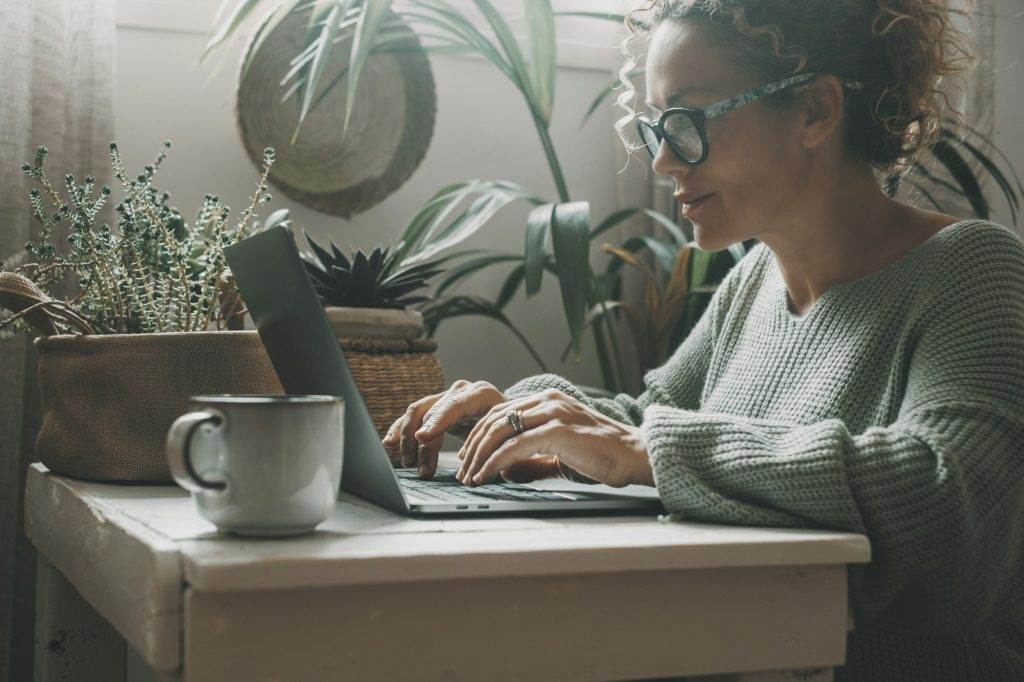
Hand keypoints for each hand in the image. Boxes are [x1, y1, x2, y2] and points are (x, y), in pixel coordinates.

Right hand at [381, 379, 505, 477]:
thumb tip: (497, 470)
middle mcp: (462, 391)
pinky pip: (413, 417)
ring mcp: (447, 397)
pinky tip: (390, 445)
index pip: (456, 405)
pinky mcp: (437, 408)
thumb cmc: (515, 428)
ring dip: (408, 439)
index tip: (422, 438)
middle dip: (420, 440)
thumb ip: (506, 450)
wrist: (513, 415)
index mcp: (482, 394)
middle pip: (432, 411)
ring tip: (408, 464)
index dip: (438, 422)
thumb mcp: (514, 436)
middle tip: (415, 465)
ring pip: (418, 412)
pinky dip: (401, 431)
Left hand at [455, 388, 654, 487]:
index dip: (478, 435)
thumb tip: (505, 471)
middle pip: (494, 419)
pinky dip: (494, 462)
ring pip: (500, 430)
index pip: (500, 412)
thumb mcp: (559, 453)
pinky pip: (514, 446)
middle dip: (473, 446)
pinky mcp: (557, 430)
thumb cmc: (602, 455)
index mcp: (546, 400)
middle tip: (463, 471)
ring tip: (470, 477)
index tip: (468, 458)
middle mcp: (547, 400)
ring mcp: (552, 413)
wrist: (634, 456)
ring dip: (479, 456)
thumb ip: (532, 459)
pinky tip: (486, 476)